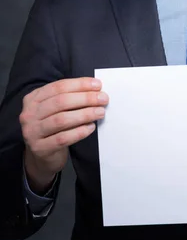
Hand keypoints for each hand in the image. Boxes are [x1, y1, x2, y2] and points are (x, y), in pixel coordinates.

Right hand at [21, 77, 107, 191]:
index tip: (98, 85)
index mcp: (33, 99)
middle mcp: (29, 114)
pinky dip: (79, 132)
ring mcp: (32, 132)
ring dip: (85, 114)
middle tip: (103, 99)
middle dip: (85, 98)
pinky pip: (63, 138)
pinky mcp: (40, 148)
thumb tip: (95, 89)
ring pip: (62, 120)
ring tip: (100, 112)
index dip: (79, 84)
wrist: (42, 155)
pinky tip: (91, 127)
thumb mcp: (55, 109)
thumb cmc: (53, 127)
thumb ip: (70, 98)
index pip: (58, 87)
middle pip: (61, 102)